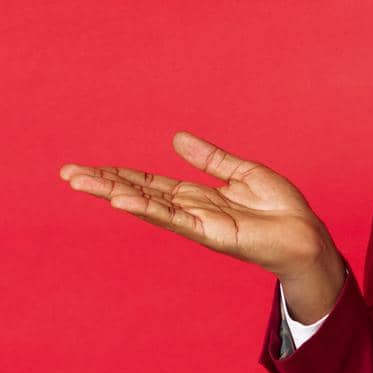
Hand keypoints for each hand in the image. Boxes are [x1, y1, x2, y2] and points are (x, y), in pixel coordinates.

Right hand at [59, 131, 333, 280]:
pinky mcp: (210, 233)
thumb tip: (176, 139)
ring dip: (113, 193)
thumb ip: (209, 159)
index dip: (120, 175)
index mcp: (197, 196)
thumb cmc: (280, 207)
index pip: (149, 183)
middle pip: (139, 192)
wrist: (305, 234)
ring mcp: (197, 223)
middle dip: (103, 183)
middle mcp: (191, 210)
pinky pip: (173, 219)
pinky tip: (121, 201)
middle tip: (66, 173)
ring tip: (80, 182)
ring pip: (147, 204)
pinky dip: (147, 209)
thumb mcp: (242, 172)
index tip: (88, 167)